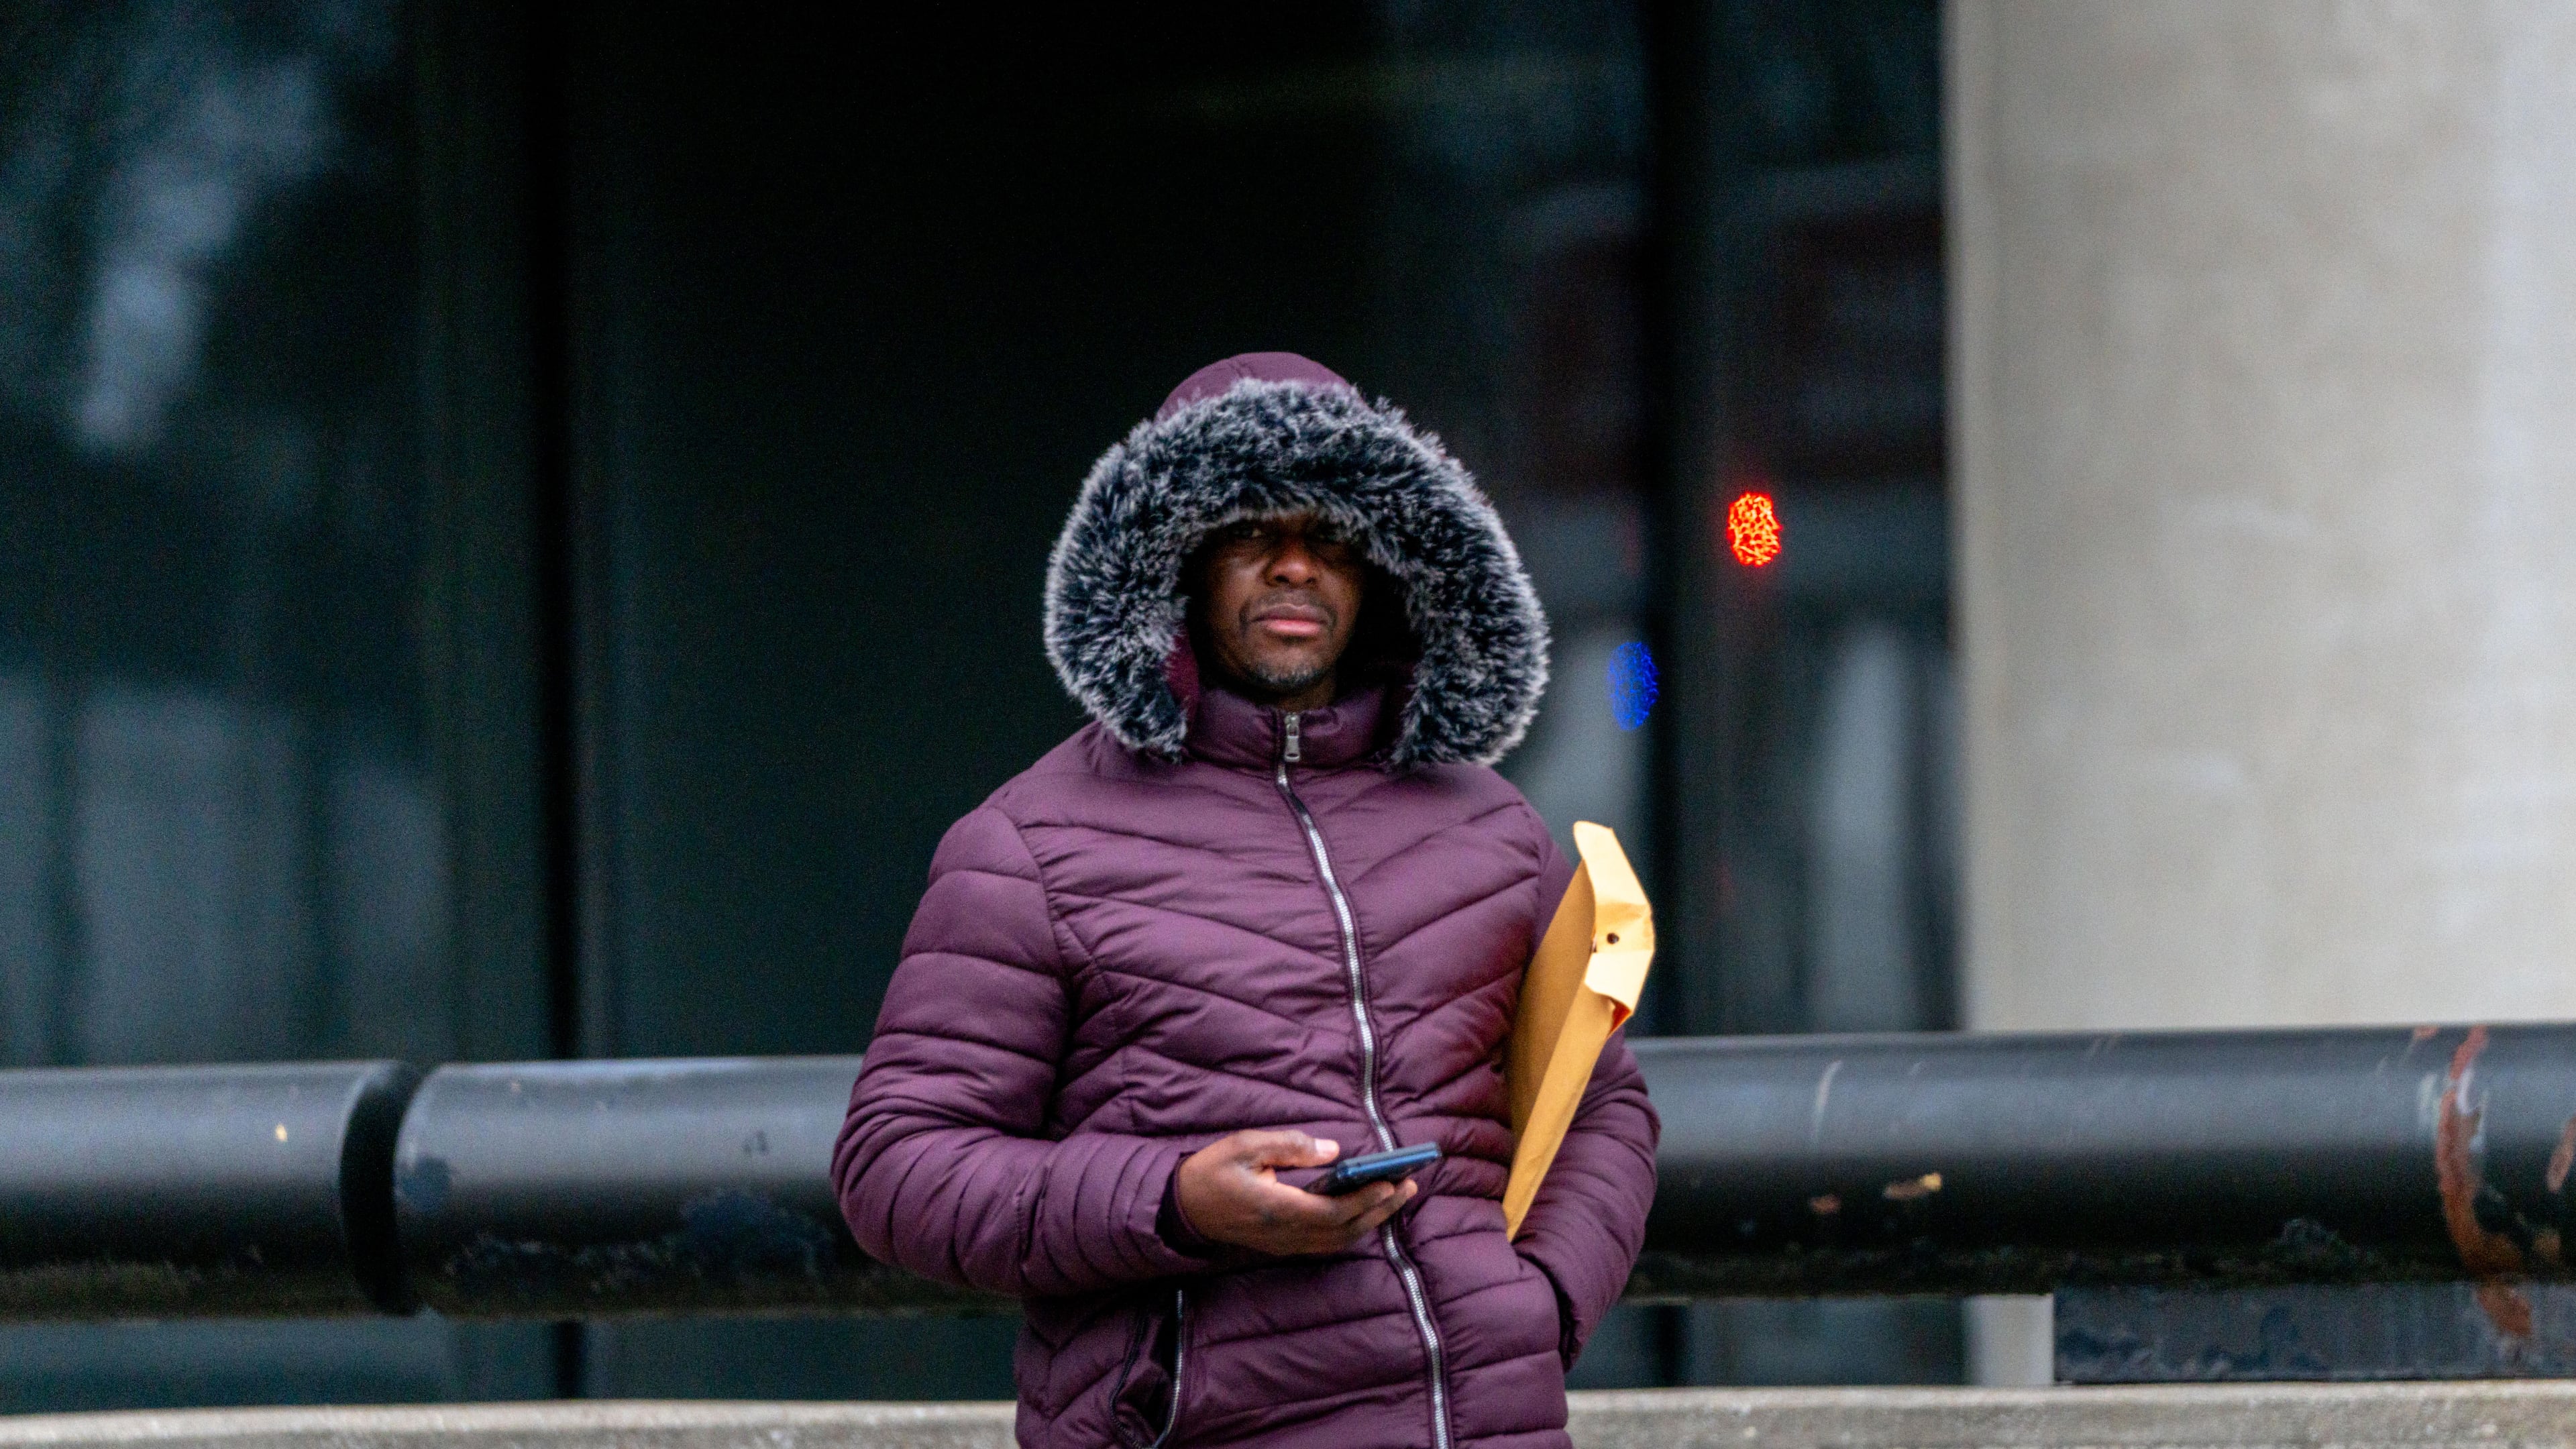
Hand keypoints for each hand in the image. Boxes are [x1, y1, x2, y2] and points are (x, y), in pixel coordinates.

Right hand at [1172, 1130, 1416, 1256]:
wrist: (1183, 1207)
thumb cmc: (1213, 1171)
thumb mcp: (1244, 1145)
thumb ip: (1288, 1146)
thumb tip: (1333, 1151)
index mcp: (1277, 1209)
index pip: (1333, 1212)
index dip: (1365, 1200)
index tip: (1391, 1182)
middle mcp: (1285, 1234)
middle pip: (1344, 1231)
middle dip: (1380, 1210)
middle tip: (1409, 1186)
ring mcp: (1285, 1244)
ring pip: (1339, 1241)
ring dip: (1371, 1221)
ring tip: (1395, 1196)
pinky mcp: (1283, 1245)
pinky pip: (1327, 1243)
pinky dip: (1353, 1229)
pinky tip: (1366, 1212)